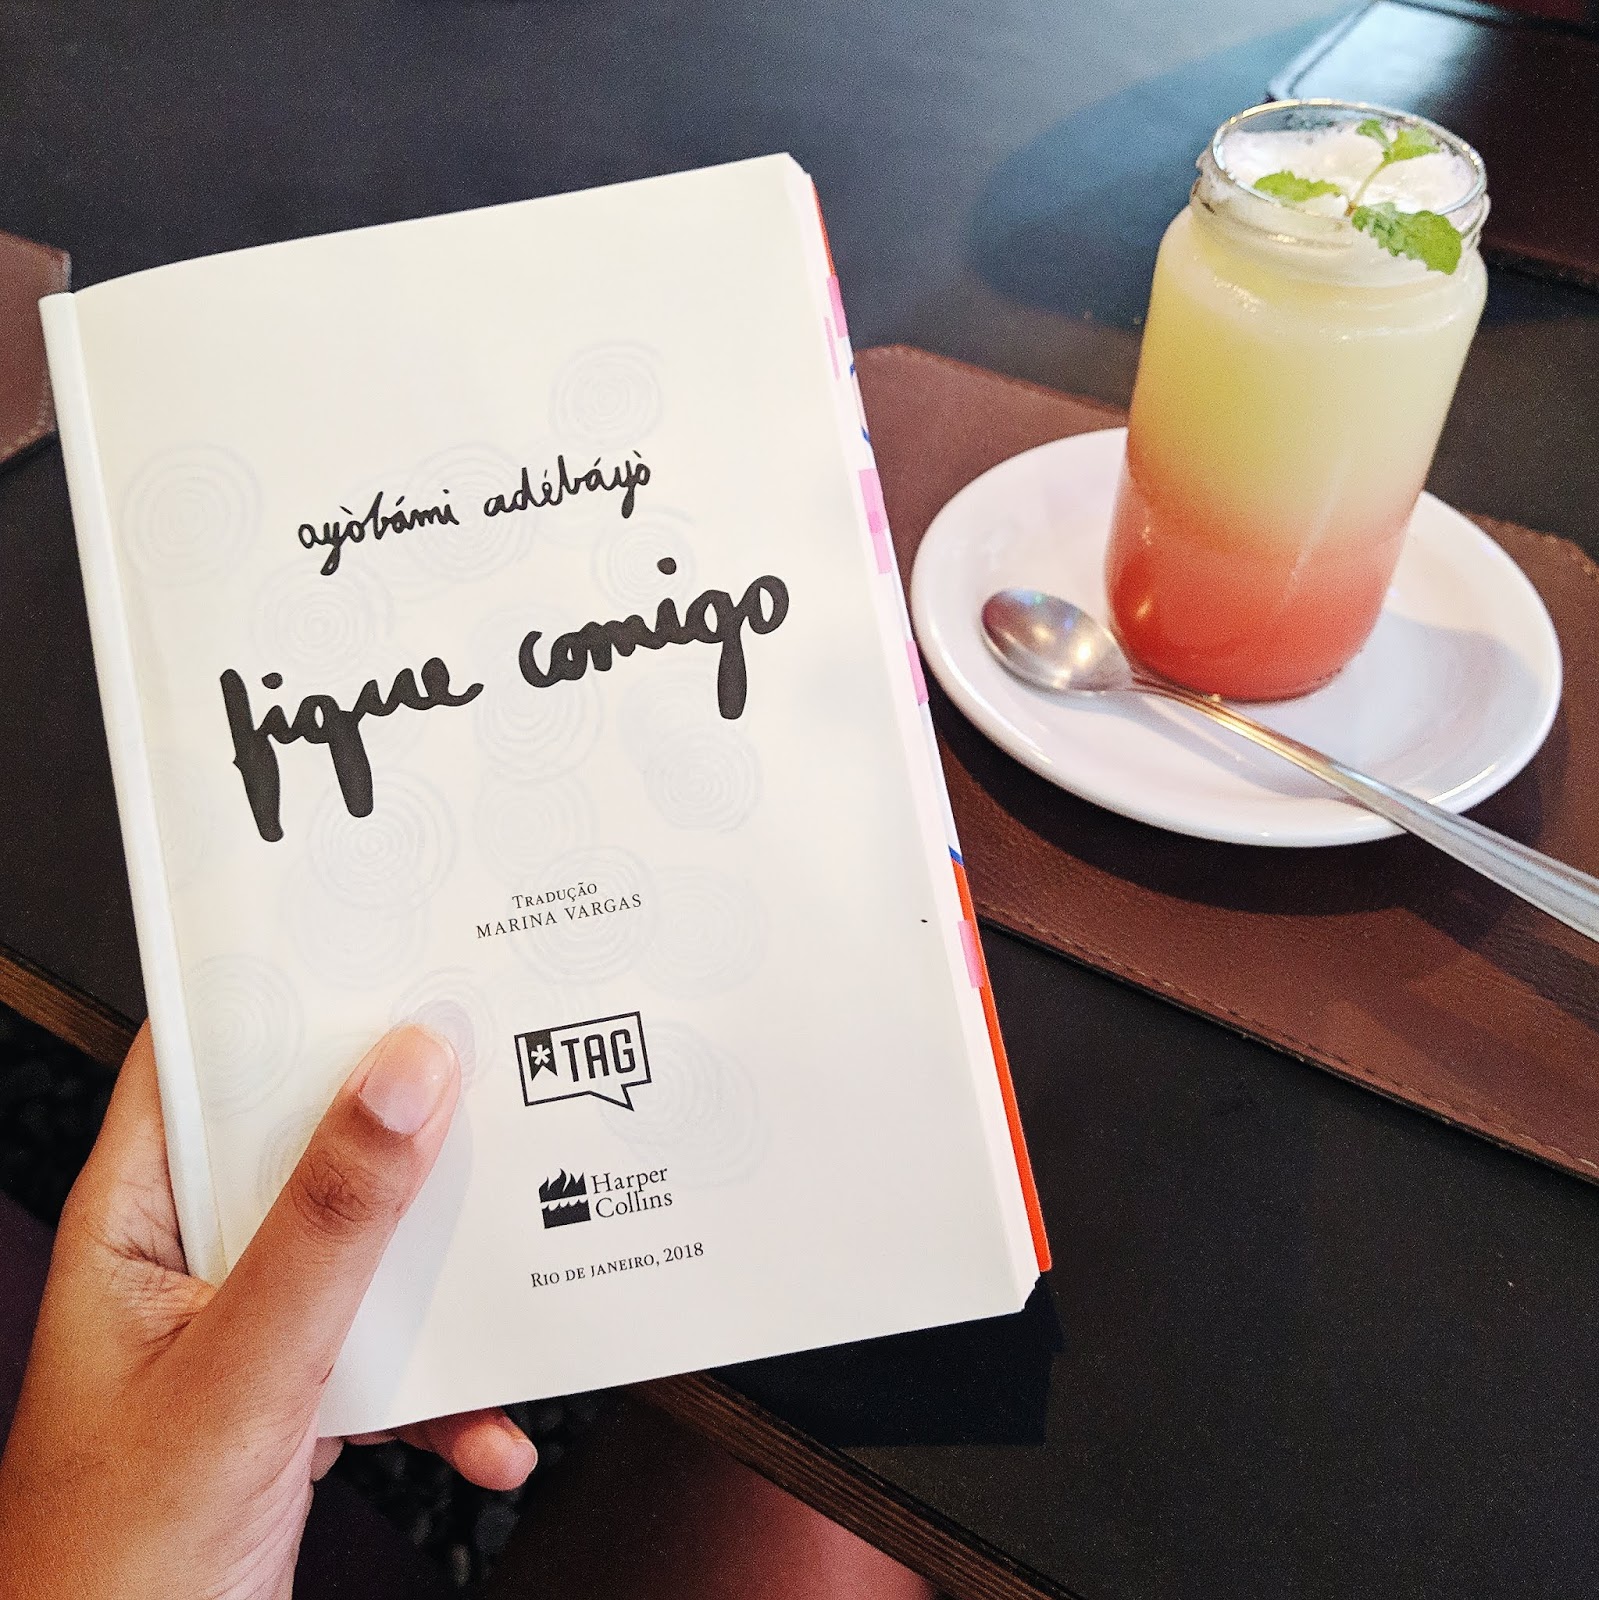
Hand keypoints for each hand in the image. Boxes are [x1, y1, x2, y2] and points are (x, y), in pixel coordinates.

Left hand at [0, 1021, 535, 1598]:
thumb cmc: (105, 1577)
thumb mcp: (237, 1378)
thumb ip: (326, 1230)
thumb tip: (403, 1076)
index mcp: (135, 1224)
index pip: (206, 1058)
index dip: (289, 992)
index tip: (389, 951)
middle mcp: (193, 1261)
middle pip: (315, 1144)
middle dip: (411, 1127)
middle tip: (496, 1083)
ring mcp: (251, 1331)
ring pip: (373, 1248)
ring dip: (450, 1273)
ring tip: (518, 1268)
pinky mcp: (301, 1397)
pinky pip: (397, 1357)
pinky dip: (453, 1393)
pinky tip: (486, 1427)